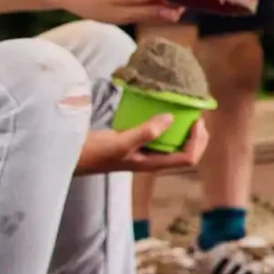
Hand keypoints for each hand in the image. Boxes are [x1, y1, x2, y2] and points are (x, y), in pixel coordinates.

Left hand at [60, 0, 181, 27]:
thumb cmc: (94, 4)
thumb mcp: (121, 15)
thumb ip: (149, 14)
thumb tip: (176, 14)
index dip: (183, 1)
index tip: (180, 16)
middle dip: (167, 8)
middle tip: (153, 24)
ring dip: (156, 5)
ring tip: (140, 18)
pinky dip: (148, 0)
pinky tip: (134, 8)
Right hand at [77, 116, 208, 174]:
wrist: (75, 155)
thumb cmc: (96, 152)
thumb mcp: (121, 142)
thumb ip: (145, 132)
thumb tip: (171, 118)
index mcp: (153, 164)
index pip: (188, 158)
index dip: (198, 141)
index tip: (196, 121)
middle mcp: (154, 159)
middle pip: (187, 152)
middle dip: (198, 136)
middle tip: (198, 115)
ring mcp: (146, 151)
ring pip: (176, 143)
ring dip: (185, 130)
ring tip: (188, 111)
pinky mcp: (138, 142)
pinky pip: (161, 134)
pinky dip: (168, 123)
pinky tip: (165, 110)